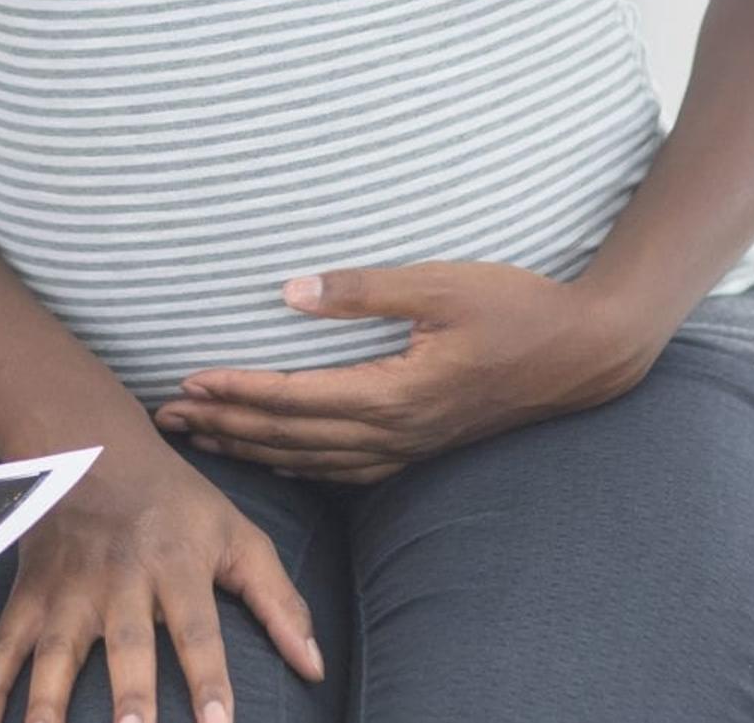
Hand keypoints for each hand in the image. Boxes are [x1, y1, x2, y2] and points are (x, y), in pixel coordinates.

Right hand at [0, 431, 319, 722]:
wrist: (92, 445)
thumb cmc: (177, 502)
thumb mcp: (237, 534)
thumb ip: (278, 601)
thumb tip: (316, 668)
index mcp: (178, 566)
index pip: (198, 630)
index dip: (208, 678)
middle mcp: (122, 579)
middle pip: (127, 645)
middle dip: (129, 696)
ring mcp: (69, 588)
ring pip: (56, 653)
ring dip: (48, 705)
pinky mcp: (31, 591)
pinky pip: (5, 641)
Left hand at [152, 263, 665, 482]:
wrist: (585, 353)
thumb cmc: (516, 307)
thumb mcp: (439, 283)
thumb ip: (364, 290)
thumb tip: (291, 290)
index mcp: (396, 393)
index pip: (295, 398)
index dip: (238, 392)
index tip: (188, 382)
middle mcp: (397, 432)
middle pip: (292, 437)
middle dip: (226, 427)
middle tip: (168, 418)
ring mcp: (411, 446)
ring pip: (315, 459)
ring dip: (255, 448)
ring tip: (204, 437)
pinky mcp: (424, 446)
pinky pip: (349, 469)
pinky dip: (304, 466)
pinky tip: (279, 459)